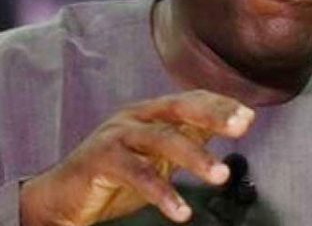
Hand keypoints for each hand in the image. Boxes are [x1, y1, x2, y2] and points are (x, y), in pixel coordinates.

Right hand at [19, 90, 254, 224]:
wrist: (63, 197)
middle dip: (213, 115)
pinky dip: (162, 193)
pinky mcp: (101, 159)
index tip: (248, 116)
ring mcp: (117, 135)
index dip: (220, 105)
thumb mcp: (160, 154)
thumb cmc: (118, 175)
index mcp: (152, 112)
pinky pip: (138, 175)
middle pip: (179, 108)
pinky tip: (182, 211)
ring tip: (220, 176)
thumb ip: (190, 138)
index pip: (191, 99)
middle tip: (241, 128)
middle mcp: (136, 116)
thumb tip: (233, 125)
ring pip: (162, 139)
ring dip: (195, 158)